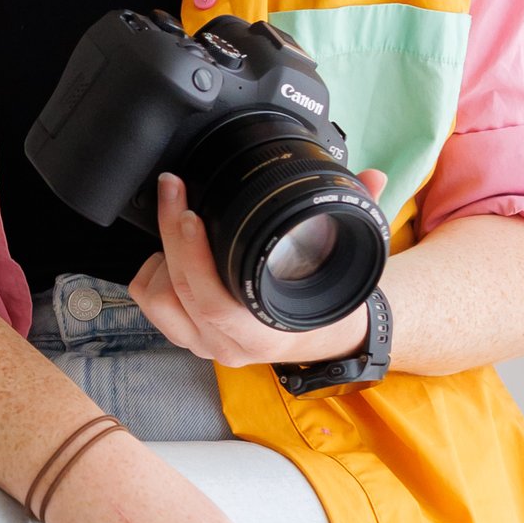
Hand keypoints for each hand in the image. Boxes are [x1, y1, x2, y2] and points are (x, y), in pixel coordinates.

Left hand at [129, 168, 388, 372]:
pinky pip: (150, 304)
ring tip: (178, 221)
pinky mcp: (184, 334)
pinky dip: (151, 273)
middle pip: (176, 291)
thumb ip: (360, 217)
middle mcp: (225, 343)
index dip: (194, 257)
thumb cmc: (327, 306)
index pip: (213, 302)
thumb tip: (374, 178)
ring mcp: (201, 342)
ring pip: (156, 299)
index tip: (191, 212)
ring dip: (159, 256)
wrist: (321, 339)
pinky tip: (170, 250)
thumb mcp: (346, 267)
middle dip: (168, 231)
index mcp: (261, 333)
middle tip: (174, 187)